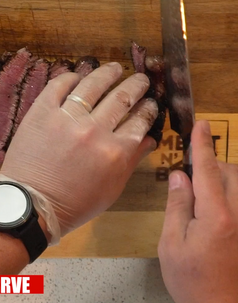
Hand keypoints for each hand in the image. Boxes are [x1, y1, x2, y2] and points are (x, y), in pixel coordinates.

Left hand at [0, 62, 157, 240]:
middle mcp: (94, 130)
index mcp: (115, 151)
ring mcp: (66, 118)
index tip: (150, 103)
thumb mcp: (111, 189)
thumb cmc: (75, 203)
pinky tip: (78, 77)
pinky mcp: (42, 112)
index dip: (148, 108)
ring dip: (108, 73)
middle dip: (136, 85)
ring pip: (93, 85)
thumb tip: (150, 138)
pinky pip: (59, 85)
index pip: (139, 120)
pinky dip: (71, 78)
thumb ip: (132, 161)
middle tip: (141, 80)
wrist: (31, 204)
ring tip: (115, 69)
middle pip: (122, 97)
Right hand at [158, 120, 237, 302]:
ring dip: (223, 179)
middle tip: (190, 176)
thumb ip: (177, 206)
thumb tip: (180, 177)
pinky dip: (228, 193)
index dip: (203, 146)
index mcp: (216, 215)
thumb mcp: (171, 243)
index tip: (202, 125)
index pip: (208, 171)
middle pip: (231, 174)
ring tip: (201, 193)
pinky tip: (214, 208)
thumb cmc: (190, 278)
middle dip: (213, 165)